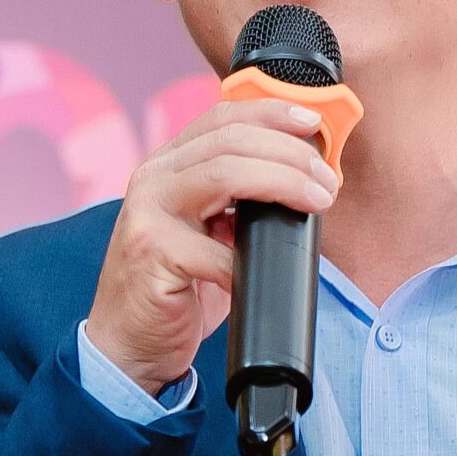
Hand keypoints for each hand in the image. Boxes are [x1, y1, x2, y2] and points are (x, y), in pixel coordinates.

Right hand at [82, 100, 337, 394]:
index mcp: (169, 165)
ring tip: (317, 202)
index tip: (313, 123)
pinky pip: (215, 249)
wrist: (129, 343)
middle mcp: (153, 179)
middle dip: (291, 155)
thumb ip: (240, 200)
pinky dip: (249, 261)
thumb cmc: (180, 287)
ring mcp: (147, 213)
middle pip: (231, 141)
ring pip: (223, 174)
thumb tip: (306, 180)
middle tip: (327, 181)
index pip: (222, 118)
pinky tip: (263, 272)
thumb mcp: (212, 230)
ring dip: (283, 183)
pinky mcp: (150, 253)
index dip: (271, 113)